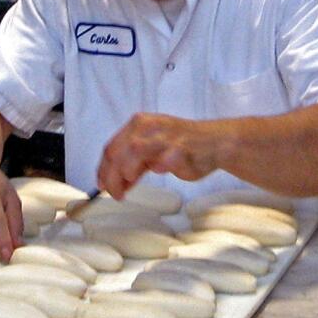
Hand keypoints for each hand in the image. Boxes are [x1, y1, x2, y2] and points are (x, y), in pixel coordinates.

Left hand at [97, 112, 221, 199]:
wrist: (216, 141)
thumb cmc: (184, 145)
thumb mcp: (152, 150)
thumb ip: (134, 163)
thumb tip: (116, 183)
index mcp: (139, 124)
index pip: (111, 147)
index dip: (103, 169)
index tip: (102, 185)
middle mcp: (149, 127)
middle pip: (118, 152)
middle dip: (112, 177)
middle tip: (115, 193)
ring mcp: (165, 137)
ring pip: (133, 153)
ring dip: (127, 173)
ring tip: (130, 185)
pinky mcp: (180, 149)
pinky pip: (162, 162)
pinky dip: (157, 169)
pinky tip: (159, 172)